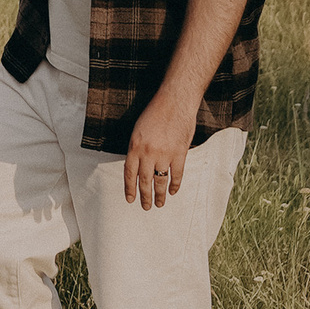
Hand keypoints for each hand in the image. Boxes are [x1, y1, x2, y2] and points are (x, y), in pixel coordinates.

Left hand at [123, 82, 199, 208]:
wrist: (175, 101)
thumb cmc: (156, 112)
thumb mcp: (139, 130)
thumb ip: (137, 149)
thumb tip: (138, 167)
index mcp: (135, 146)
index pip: (130, 173)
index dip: (130, 189)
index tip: (130, 199)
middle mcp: (148, 153)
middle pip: (145, 181)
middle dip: (145, 197)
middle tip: (146, 207)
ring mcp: (164, 154)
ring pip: (160, 181)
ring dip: (159, 195)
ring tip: (159, 204)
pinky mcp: (180, 153)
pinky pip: (176, 174)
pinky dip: (174, 185)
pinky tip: (172, 191)